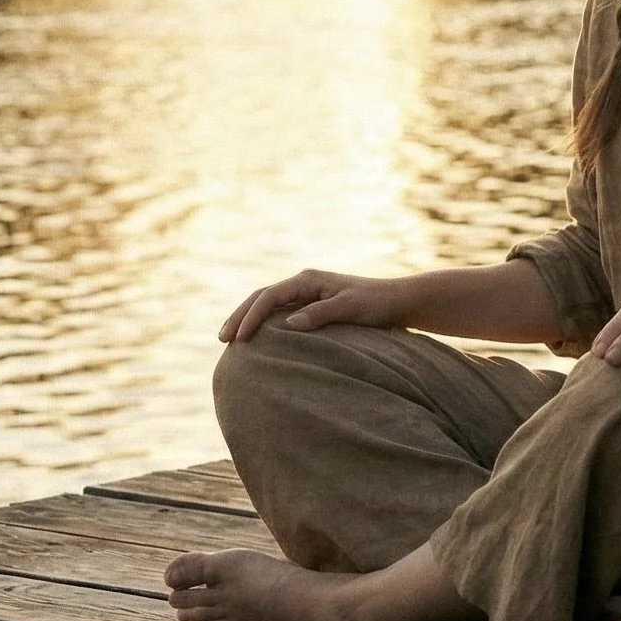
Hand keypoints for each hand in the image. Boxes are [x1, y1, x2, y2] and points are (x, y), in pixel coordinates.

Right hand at [219, 268, 410, 342]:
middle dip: (240, 316)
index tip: (240, 337)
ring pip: (268, 304)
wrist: (398, 302)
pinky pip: (279, 313)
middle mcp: (303, 284)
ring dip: (248, 319)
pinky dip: (263, 324)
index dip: (251, 316)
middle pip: (261, 297)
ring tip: (231, 339)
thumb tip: (288, 323)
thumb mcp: (350, 308)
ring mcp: (306, 294)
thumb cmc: (376, 304)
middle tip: (223, 338)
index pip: (269, 296)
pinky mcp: (312, 306)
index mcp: (308, 280)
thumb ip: (320, 314)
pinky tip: (256, 340)